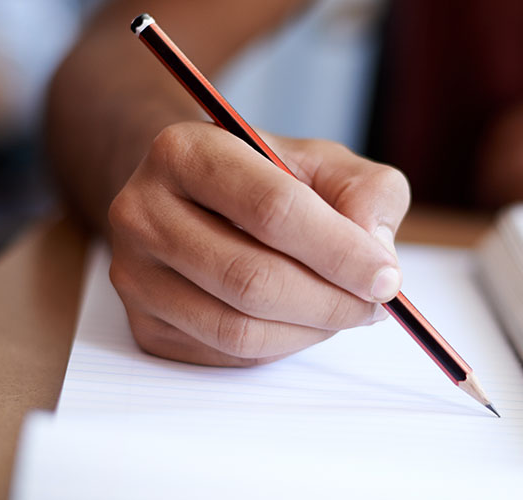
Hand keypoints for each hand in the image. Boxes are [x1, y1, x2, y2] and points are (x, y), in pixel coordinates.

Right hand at [108, 122, 409, 365]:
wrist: (195, 197)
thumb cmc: (266, 177)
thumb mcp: (324, 162)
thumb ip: (366, 192)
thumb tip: (375, 252)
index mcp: (185, 151)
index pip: (271, 209)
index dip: (339, 251)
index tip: (387, 278)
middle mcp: (143, 210)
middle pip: (252, 278)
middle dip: (331, 300)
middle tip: (376, 304)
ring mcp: (135, 273)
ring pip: (238, 327)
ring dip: (310, 330)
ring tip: (345, 310)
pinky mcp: (144, 324)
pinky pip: (226, 353)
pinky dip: (281, 345)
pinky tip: (302, 319)